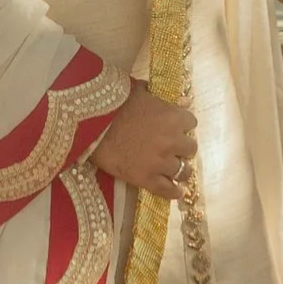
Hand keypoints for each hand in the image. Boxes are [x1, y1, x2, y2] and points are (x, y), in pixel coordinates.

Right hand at [90, 84, 196, 200]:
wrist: (91, 127)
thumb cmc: (113, 105)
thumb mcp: (139, 91)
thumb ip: (159, 97)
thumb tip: (176, 100)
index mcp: (172, 117)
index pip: (191, 123)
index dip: (182, 126)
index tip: (175, 127)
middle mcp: (172, 141)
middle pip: (190, 149)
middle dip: (182, 148)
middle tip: (171, 148)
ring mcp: (161, 162)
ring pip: (184, 171)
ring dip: (180, 169)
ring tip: (173, 170)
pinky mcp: (147, 179)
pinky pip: (169, 191)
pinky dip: (174, 192)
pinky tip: (175, 191)